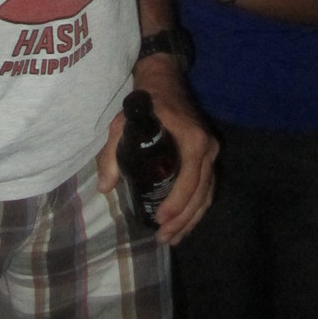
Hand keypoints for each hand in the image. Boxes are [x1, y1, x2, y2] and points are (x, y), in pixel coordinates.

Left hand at [97, 72, 217, 246]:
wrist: (165, 81)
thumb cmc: (146, 102)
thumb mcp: (122, 124)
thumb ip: (111, 154)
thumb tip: (105, 187)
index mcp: (193, 140)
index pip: (189, 181)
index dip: (176, 204)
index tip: (160, 220)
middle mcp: (208, 148)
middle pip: (200, 193)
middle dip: (183, 219)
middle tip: (163, 238)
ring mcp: (212, 152)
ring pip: (207, 194)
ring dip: (191, 219)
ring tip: (172, 238)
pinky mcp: (209, 155)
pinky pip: (207, 187)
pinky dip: (198, 207)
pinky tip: (185, 222)